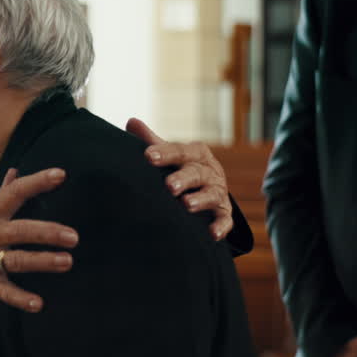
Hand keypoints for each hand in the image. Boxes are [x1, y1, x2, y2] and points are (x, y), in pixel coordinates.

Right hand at [0, 168, 77, 313]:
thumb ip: (1, 194)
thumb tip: (15, 171)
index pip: (15, 193)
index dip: (37, 182)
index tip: (60, 175)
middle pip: (21, 231)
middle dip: (47, 233)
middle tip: (73, 236)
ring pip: (18, 260)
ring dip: (43, 261)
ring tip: (67, 261)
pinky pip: (5, 292)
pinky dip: (21, 299)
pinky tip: (39, 304)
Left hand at [126, 117, 233, 240]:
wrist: (209, 187)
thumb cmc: (182, 168)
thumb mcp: (170, 154)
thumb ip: (152, 141)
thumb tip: (131, 122)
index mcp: (195, 154)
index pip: (180, 151)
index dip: (165, 153)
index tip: (148, 156)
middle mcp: (209, 171)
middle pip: (196, 173)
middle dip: (183, 179)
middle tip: (169, 186)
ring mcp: (218, 192)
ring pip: (211, 195)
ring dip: (200, 200)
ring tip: (187, 205)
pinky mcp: (224, 212)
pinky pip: (225, 220)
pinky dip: (221, 226)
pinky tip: (212, 233)